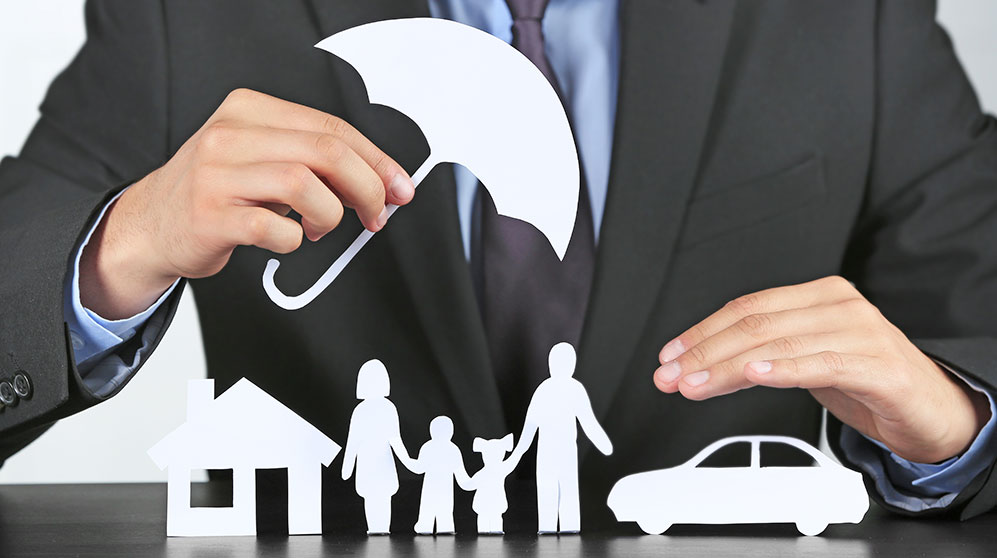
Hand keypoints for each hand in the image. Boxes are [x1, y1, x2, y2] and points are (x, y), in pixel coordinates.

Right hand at [80, 88, 414, 318]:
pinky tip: (286, 239)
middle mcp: (230, 134)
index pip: (332, 127)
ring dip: (330, 215)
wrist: (150, 226)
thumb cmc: (217, 193)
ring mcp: (216, 174)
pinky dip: (294, 240)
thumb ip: (312, 161)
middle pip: (326, 151)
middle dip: (367, 187)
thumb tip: (380, 181)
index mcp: (249, 110)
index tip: (400, 187)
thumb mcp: (260, 159)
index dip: (377, 160)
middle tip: (376, 214)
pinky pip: (276, 229)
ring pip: (304, 184)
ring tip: (319, 228)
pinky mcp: (210, 215)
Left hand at [653, 276, 990, 463]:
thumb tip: (700, 366)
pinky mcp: (878, 364)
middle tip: (672, 375)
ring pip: (777, 345)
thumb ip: (760, 358)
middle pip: (754, 324)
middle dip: (704, 353)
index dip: (702, 331)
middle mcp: (838, 305)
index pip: (747, 307)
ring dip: (726, 368)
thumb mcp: (805, 363)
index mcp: (818, 296)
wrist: (931, 407)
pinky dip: (782, 370)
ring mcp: (860, 331)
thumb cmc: (866, 379)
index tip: (670, 355)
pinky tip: (754, 375)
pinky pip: (820, 363)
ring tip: (694, 384)